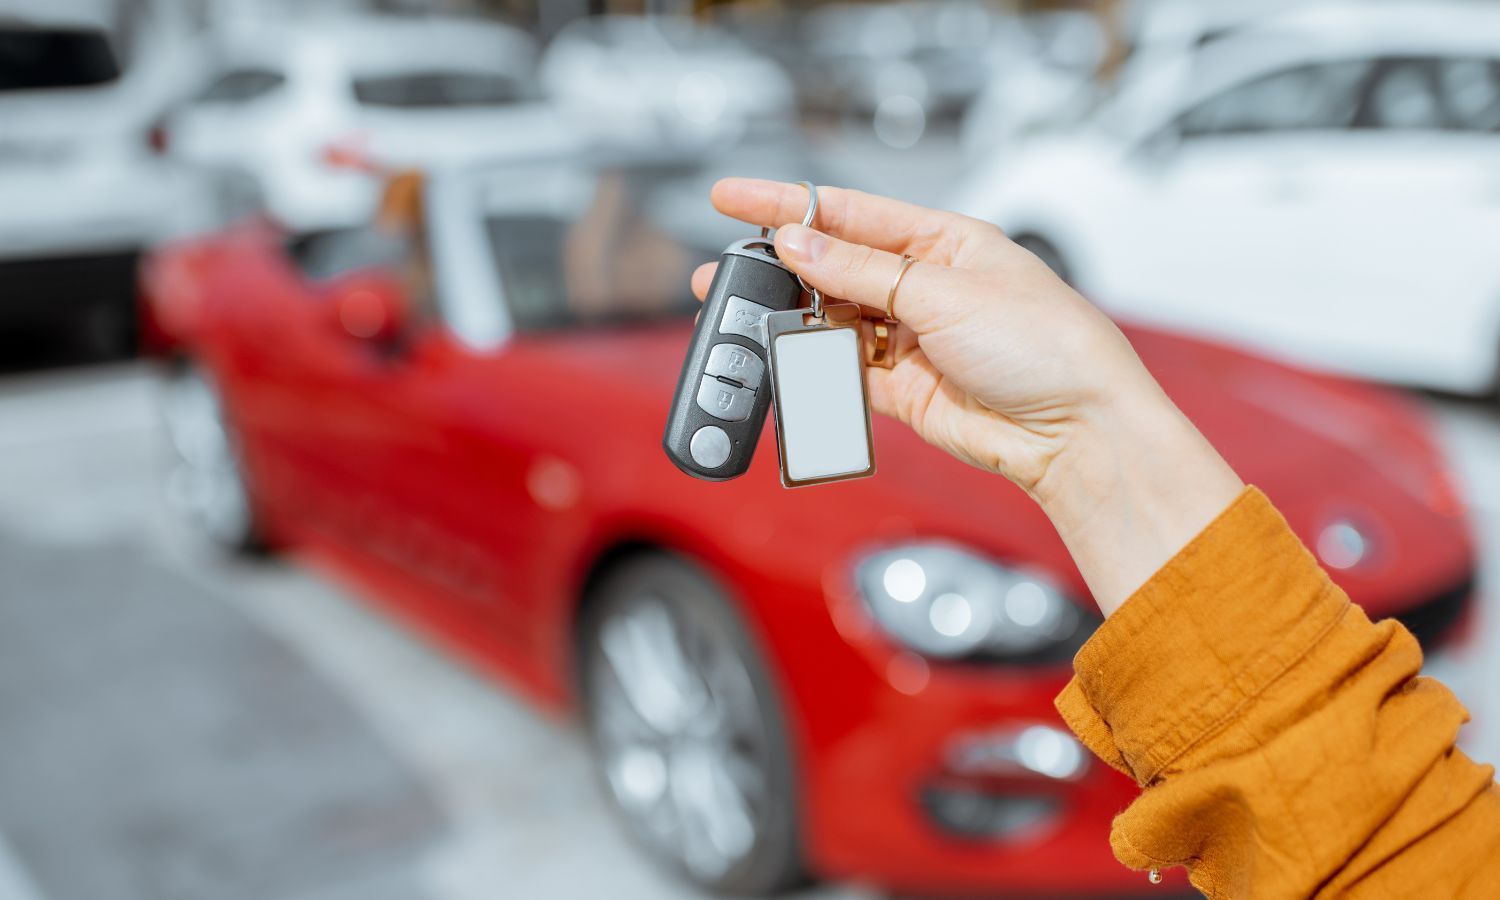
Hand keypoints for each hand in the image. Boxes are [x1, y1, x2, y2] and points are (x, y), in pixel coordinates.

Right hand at [694, 179, 1242, 613]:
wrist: (1076, 430)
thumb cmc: (1044, 346)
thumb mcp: (945, 292)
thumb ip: (862, 270)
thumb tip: (797, 242)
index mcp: (943, 241)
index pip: (849, 212)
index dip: (787, 202)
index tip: (731, 197)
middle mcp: (923, 285)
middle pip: (832, 267)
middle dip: (777, 269)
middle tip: (722, 273)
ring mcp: (911, 338)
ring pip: (831, 321)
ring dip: (789, 321)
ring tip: (743, 321)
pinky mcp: (904, 389)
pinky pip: (843, 373)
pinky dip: (813, 370)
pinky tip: (787, 363)